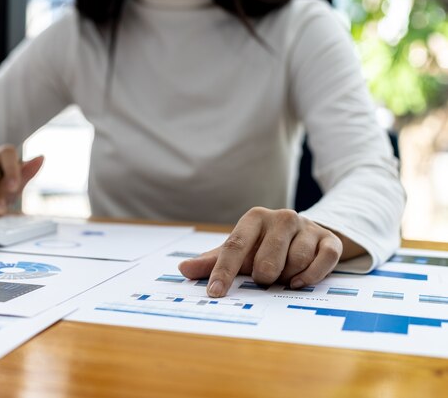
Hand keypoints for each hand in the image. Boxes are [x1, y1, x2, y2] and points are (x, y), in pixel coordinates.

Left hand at [178, 207, 342, 296]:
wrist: (303, 237)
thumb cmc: (263, 248)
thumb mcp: (238, 254)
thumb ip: (211, 262)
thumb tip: (182, 269)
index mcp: (254, 218)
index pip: (234, 246)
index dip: (224, 272)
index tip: (214, 293)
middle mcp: (281, 217)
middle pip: (267, 261)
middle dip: (264, 277)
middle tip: (265, 278)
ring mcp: (307, 227)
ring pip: (295, 262)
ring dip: (288, 278)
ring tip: (284, 275)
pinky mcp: (329, 239)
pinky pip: (323, 261)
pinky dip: (311, 276)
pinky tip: (300, 282)